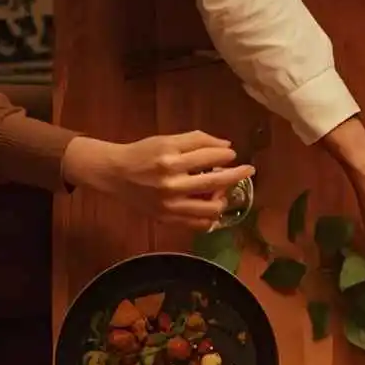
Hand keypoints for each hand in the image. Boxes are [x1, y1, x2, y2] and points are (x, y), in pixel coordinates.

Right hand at [61, 132, 254, 230]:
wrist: (115, 174)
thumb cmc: (143, 153)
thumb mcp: (167, 140)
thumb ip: (197, 140)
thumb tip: (227, 145)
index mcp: (170, 159)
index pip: (210, 156)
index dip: (226, 154)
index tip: (232, 153)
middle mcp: (171, 183)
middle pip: (216, 181)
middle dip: (237, 174)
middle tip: (249, 170)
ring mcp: (170, 205)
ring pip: (211, 208)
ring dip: (223, 198)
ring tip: (223, 191)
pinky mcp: (168, 219)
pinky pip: (199, 224)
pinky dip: (211, 217)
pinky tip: (212, 206)